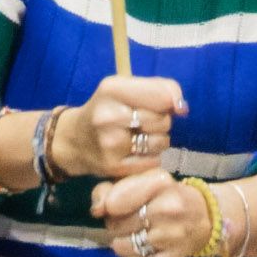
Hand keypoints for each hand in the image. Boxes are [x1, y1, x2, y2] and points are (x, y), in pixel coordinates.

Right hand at [48, 74, 184, 179]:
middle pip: (163, 120)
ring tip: (138, 138)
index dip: (172, 101)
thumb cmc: (107, 110)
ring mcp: (110, 143)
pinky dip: (150, 158)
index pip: (163, 96)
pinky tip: (134, 153)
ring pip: (161, 142)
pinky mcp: (114, 167)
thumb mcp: (126, 88)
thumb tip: (183, 108)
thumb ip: (160, 89)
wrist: (73, 140)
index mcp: (112, 89)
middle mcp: (108, 115)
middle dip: (160, 122)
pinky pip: (154, 161)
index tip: (170, 106)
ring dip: (157, 141)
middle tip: (142, 123)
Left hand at [90, 171, 212, 256]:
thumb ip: (112, 189)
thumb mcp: (144, 181)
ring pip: (124, 246)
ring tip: (132, 238)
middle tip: (127, 223)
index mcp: (159, 183)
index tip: (114, 208)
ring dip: (122, 244)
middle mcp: (167, 208)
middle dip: (115, 225)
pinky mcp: (174, 256)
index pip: (114, 202)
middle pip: (116, 225)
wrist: (206, 216)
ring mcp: (172, 235)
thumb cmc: (168, 196)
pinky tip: (137, 256)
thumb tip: (96, 209)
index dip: (108, 207)